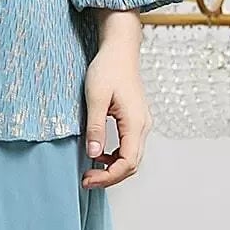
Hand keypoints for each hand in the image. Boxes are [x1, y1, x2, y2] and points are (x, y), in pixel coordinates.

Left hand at [82, 13, 149, 189]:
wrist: (120, 50)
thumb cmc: (108, 68)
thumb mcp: (95, 98)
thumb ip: (96, 127)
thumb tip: (94, 154)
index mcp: (135, 122)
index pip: (128, 162)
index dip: (109, 177)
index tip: (89, 180)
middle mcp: (143, 126)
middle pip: (132, 164)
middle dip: (110, 177)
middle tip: (86, 180)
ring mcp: (141, 123)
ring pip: (132, 157)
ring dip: (113, 168)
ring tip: (91, 170)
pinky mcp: (135, 120)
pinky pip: (129, 146)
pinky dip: (116, 156)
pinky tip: (100, 154)